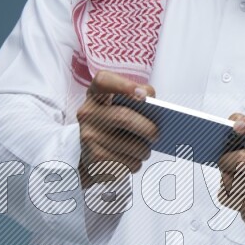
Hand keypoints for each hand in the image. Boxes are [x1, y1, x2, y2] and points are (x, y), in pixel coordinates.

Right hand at [76, 70, 157, 189]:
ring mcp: (88, 138)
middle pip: (124, 117)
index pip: (103, 81)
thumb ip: (139, 99)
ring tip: (144, 150)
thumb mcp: (122, 108)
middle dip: (148, 128)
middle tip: (157, 135)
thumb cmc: (115, 129)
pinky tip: (130, 161)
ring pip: (130, 145)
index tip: (144, 96)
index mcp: (95, 95)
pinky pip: (127, 163)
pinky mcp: (94, 162)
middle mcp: (87, 114)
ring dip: (144, 150)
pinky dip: (136, 164)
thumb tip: (153, 103)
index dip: (122, 85)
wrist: (91, 159)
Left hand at [218, 113, 244, 244]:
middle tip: (226, 163)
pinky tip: (238, 195)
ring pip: (230, 179)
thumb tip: (232, 120)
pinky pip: (227, 196)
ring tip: (235, 181)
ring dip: (225, 179)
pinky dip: (225, 195)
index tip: (236, 126)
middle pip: (241, 158)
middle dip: (226, 160)